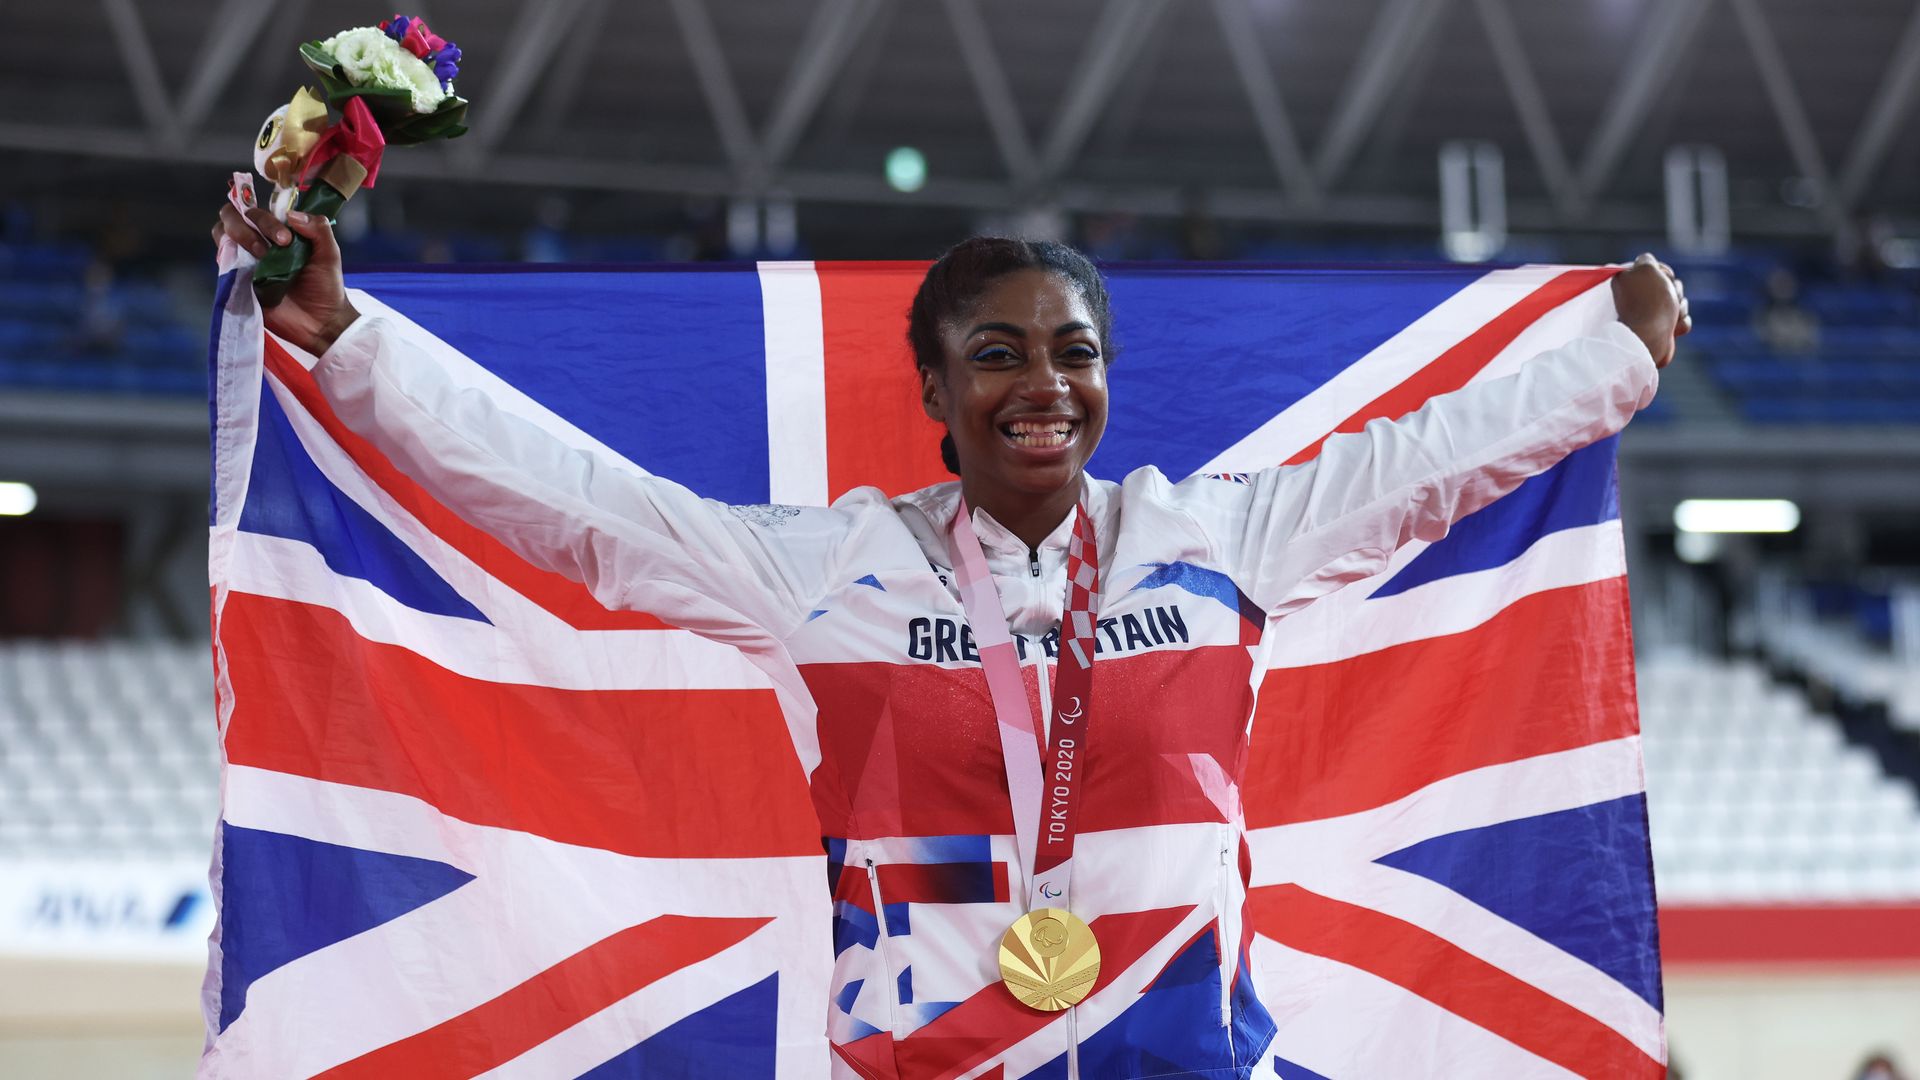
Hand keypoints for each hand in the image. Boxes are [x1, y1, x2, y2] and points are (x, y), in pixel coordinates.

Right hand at [212, 203, 359, 354]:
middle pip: (233, 215)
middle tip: (270, 247)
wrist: (319, 322)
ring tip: (260, 256)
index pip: (259, 209)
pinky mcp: (237, 279)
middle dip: (248, 225)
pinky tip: (246, 268)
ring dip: (238, 236)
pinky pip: (221, 261)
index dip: (266, 218)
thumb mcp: (329, 254)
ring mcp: (245, 259)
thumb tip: (291, 215)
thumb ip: (318, 229)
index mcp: (278, 232)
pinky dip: (226, 257)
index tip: (286, 237)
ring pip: (222, 232)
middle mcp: (257, 241)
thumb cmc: (325, 286)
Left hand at [1610, 253, 1689, 367]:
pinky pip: (1680, 320)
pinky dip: (1679, 324)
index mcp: (1625, 281)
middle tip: (1667, 297)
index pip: (1653, 267)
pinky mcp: (1660, 329)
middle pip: (1668, 284)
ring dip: (1679, 308)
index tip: (1662, 276)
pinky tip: (1672, 329)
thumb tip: (1646, 260)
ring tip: (1670, 316)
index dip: (1662, 271)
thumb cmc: (1650, 302)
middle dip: (1675, 290)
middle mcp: (1635, 297)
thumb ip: (1646, 260)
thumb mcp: (1646, 269)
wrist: (1650, 338)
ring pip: (1678, 301)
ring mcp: (1648, 314)